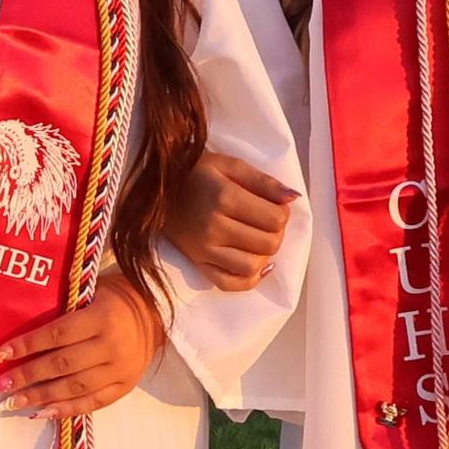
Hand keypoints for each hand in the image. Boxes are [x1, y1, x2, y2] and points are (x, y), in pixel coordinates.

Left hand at [0, 273, 166, 419]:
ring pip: (73, 388)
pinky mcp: (125, 386)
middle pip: (61, 364)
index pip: (56, 334)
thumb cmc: (114, 296)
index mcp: (102, 316)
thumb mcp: (91, 291)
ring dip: (39, 396)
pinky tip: (41, 413)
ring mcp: (120, 369)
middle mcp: (112, 345)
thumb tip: (19, 328)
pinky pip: (92, 403)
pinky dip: (65, 410)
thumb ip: (63, 308)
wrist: (155, 312)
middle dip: (25, 375)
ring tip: (12, 401)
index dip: (25, 345)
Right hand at [163, 149, 297, 291]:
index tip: (273, 204)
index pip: (275, 219)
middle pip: (268, 243)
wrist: (155, 188)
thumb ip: (264, 181)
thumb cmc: (196, 172)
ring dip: (265, 254)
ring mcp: (204, 250)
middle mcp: (214, 227)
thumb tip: (293, 198)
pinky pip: (230, 283)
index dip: (283, 212)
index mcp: (224, 198)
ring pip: (253, 266)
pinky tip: (257, 264)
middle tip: (267, 220)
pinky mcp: (197, 263)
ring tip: (259, 239)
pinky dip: (250, 279)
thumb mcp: (230, 165)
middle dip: (277, 232)